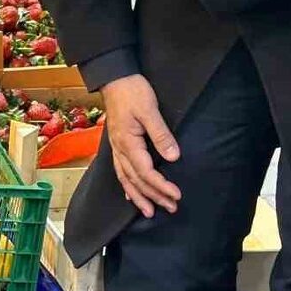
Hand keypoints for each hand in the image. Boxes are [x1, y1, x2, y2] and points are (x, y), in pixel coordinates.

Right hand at [102, 73, 181, 217]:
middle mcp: (120, 149)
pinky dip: (126, 185)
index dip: (161, 185)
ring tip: (149, 212)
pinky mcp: (117, 143)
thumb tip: (174, 157)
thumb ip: (161, 135)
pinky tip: (130, 194)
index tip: (176, 195)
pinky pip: (119, 170)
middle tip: (171, 207)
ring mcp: (116, 147)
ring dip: (138, 196)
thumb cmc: (132, 91)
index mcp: (128, 142)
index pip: (145, 171)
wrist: (114, 78)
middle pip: (136, 180)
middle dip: (153, 196)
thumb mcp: (150, 110)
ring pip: (125, 179)